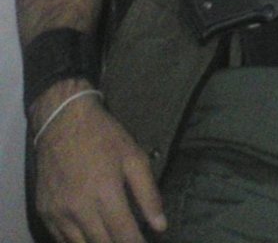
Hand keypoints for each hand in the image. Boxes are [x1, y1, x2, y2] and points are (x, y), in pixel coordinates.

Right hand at [33, 85, 166, 242]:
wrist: (62, 120)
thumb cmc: (103, 136)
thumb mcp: (134, 157)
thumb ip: (148, 193)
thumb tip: (160, 226)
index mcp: (105, 194)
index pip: (125, 236)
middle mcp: (80, 209)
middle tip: (130, 239)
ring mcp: (59, 213)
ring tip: (113, 238)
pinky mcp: (44, 212)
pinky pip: (61, 240)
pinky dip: (77, 242)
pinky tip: (90, 236)